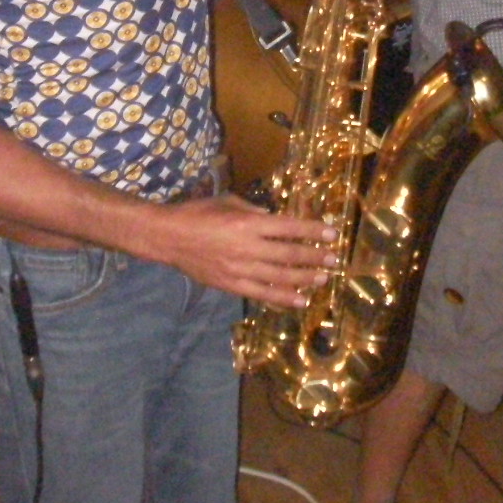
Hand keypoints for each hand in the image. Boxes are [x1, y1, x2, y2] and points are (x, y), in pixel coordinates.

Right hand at [158, 194, 338, 307]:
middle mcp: (248, 247)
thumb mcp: (229, 201)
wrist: (168, 237)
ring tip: (323, 279)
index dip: (313, 231)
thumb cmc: (198, 212)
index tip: (333, 233)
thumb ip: (255, 211)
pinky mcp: (231, 285)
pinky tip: (299, 300)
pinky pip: (262, 294)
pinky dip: (282, 298)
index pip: (289, 228)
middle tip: (333, 259)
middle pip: (289, 254)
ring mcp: (240, 268)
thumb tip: (277, 220)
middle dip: (315, 257)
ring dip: (305, 279)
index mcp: (248, 223)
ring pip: (280, 277)